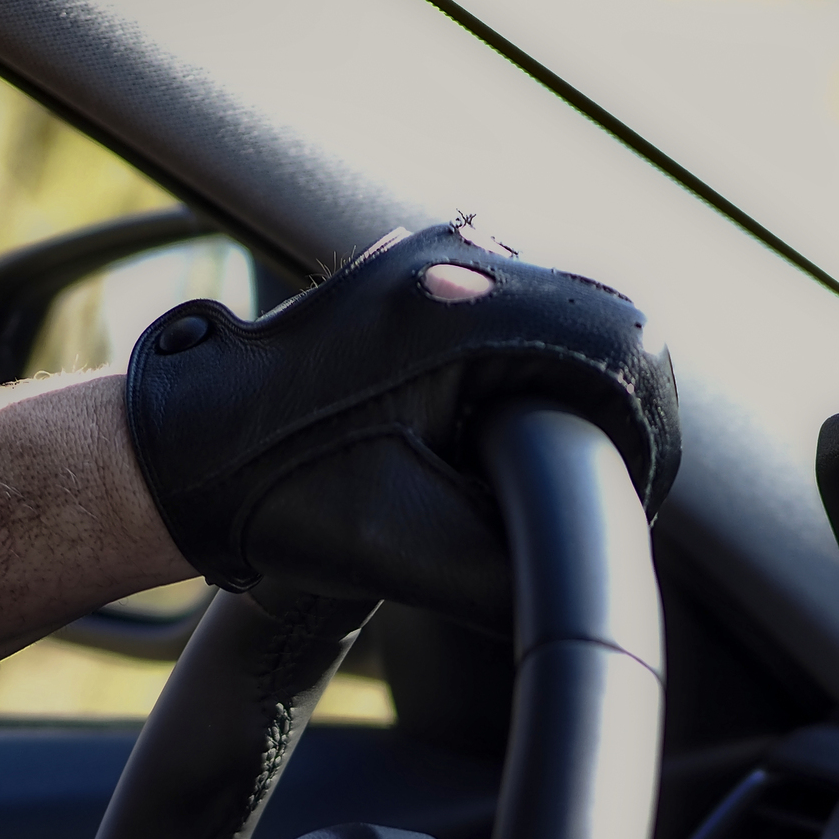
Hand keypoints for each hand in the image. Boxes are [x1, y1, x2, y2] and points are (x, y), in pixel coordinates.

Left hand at [120, 221, 679, 628]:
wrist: (189, 453)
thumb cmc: (282, 494)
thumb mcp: (414, 553)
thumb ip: (519, 570)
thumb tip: (596, 587)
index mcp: (472, 307)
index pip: (629, 349)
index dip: (649, 434)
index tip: (633, 493)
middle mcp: (465, 257)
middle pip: (608, 323)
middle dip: (615, 411)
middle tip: (597, 488)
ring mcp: (441, 251)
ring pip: (569, 314)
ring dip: (573, 388)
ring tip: (534, 460)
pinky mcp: (423, 271)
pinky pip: (518, 311)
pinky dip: (528, 370)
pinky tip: (487, 428)